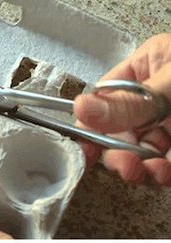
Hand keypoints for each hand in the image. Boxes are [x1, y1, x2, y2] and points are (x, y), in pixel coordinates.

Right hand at [74, 33, 170, 185]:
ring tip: (146, 171)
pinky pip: (161, 168)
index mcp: (147, 66)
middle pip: (118, 131)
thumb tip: (81, 109)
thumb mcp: (169, 83)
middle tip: (123, 163)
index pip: (104, 98)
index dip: (90, 125)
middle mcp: (154, 97)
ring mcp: (168, 125)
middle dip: (118, 152)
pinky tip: (162, 173)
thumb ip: (127, 103)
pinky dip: (160, 175)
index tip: (82, 148)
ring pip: (139, 153)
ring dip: (139, 168)